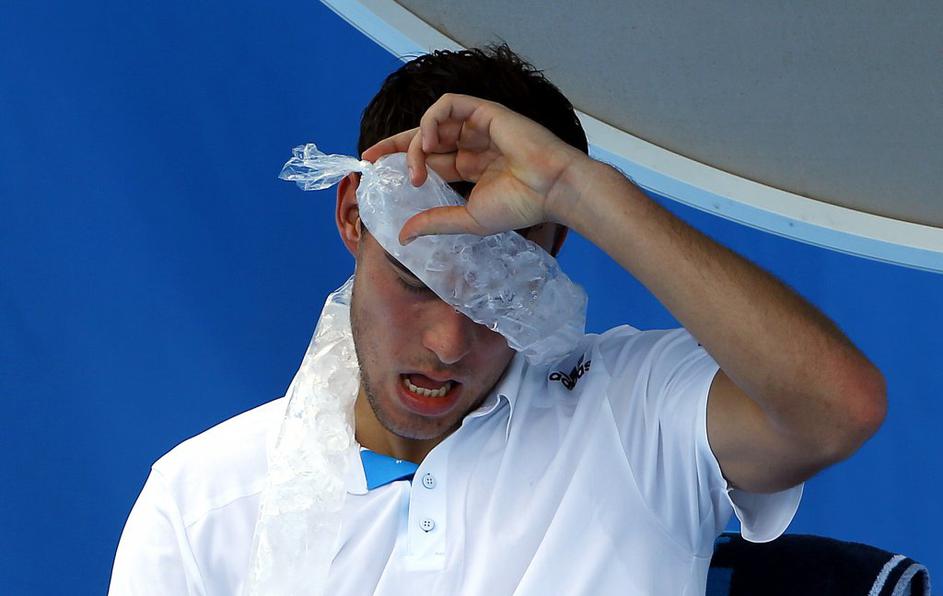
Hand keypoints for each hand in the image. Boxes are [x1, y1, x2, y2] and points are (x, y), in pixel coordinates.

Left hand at [360, 94, 586, 244]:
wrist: (552, 189)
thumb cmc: (520, 205)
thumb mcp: (468, 219)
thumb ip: (436, 222)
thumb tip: (403, 236)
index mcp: (470, 166)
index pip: (429, 158)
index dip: (401, 159)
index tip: (372, 167)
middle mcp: (472, 143)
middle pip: (424, 138)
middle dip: (394, 144)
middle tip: (370, 156)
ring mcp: (478, 126)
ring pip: (433, 123)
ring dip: (416, 143)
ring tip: (416, 169)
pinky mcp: (485, 111)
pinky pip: (448, 105)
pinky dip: (431, 121)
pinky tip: (428, 144)